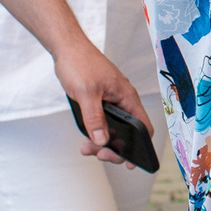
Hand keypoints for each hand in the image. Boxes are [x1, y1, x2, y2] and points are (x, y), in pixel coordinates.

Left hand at [55, 39, 148, 164]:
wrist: (67, 47)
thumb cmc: (80, 64)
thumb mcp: (86, 94)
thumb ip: (95, 118)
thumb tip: (103, 141)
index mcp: (127, 97)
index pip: (144, 126)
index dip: (142, 147)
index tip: (131, 163)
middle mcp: (123, 99)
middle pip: (129, 132)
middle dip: (115, 147)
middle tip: (99, 155)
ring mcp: (112, 100)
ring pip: (114, 128)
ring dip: (103, 141)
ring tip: (87, 149)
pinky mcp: (102, 100)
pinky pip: (104, 121)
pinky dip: (96, 132)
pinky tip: (86, 139)